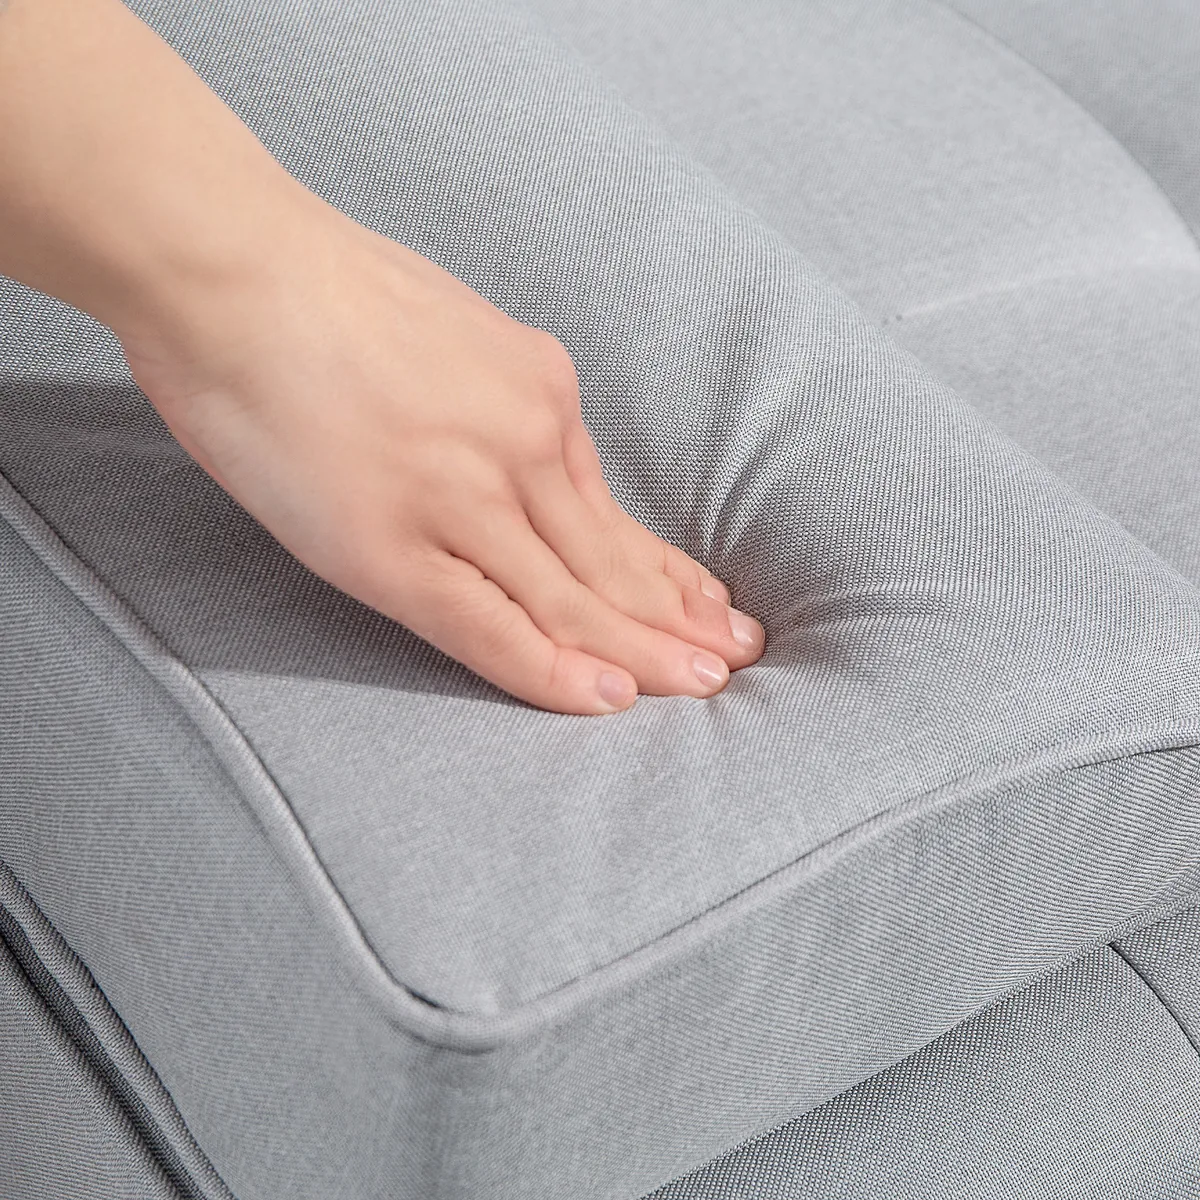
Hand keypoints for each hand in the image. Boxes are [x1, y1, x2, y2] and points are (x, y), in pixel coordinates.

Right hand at [119, 203, 765, 713]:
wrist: (229, 265)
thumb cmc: (319, 288)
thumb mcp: (450, 324)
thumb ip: (494, 394)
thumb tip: (516, 449)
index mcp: (535, 388)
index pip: (611, 506)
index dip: (665, 566)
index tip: (707, 604)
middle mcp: (520, 444)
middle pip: (612, 559)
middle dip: (679, 616)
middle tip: (735, 658)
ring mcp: (463, 499)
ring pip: (571, 599)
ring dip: (641, 652)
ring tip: (699, 689)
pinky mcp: (394, 548)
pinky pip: (492, 626)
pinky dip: (552, 670)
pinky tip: (604, 701)